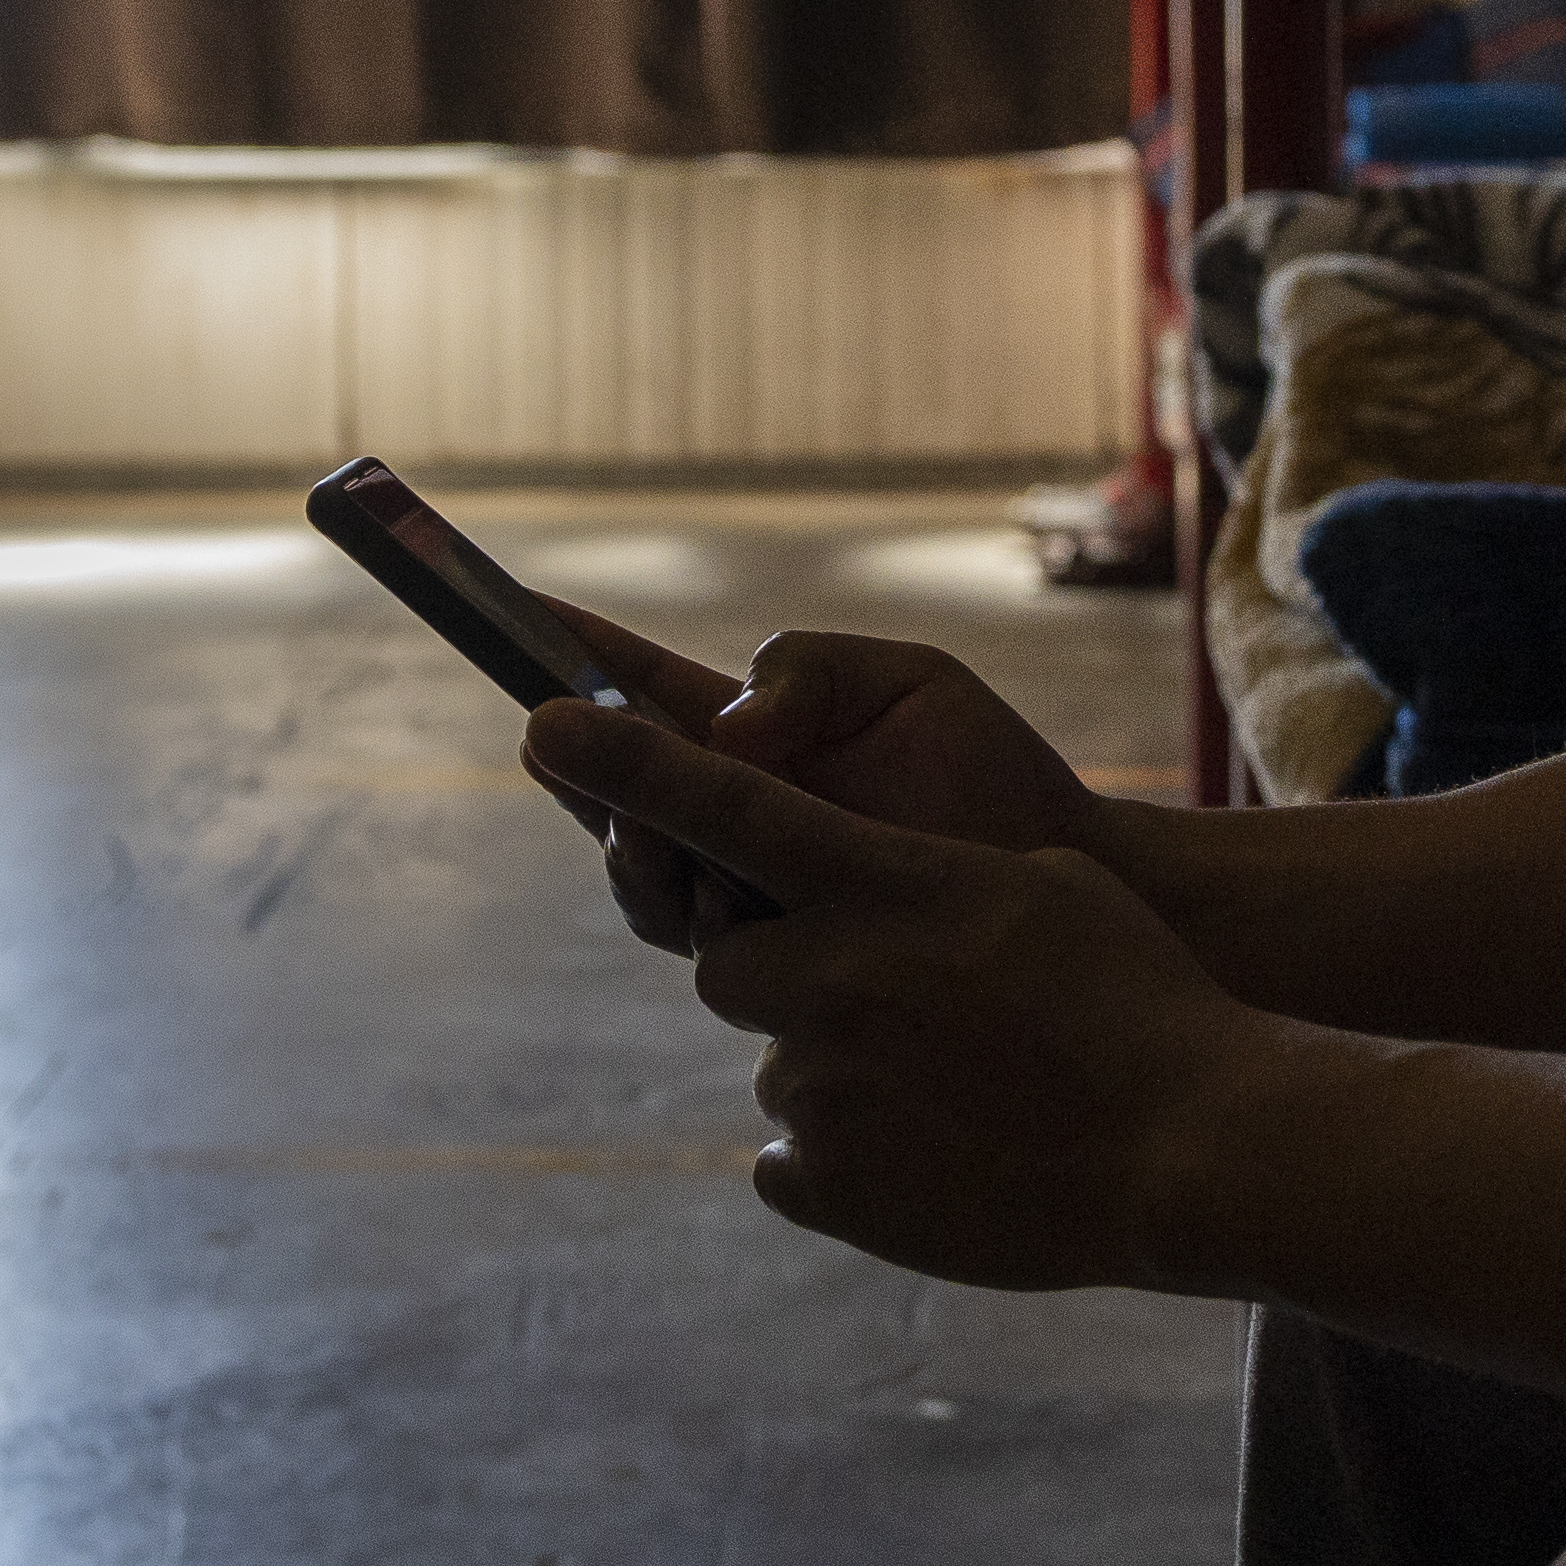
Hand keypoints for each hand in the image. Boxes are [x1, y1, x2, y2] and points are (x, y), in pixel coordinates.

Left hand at [522, 700, 1266, 1297]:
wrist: (1187, 1149)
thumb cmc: (1135, 996)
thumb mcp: (1039, 884)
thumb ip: (919, 882)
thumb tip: (854, 905)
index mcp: (878, 880)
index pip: (717, 801)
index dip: (621, 761)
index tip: (537, 723)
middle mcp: (824, 976)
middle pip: (724, 955)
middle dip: (782, 967)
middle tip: (890, 996)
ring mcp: (815, 1087)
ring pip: (778, 1060)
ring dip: (843, 1065)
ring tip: (960, 1089)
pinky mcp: (820, 1185)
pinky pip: (793, 1160)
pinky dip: (851, 1155)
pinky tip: (940, 1155)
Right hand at [535, 601, 1106, 951]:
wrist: (1055, 882)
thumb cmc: (989, 774)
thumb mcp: (908, 682)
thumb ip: (813, 672)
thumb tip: (727, 729)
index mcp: (750, 731)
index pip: (636, 685)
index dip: (569, 651)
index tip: (510, 610)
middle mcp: (728, 811)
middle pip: (607, 787)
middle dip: (583, 769)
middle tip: (573, 749)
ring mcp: (740, 884)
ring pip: (633, 868)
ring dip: (630, 845)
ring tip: (663, 833)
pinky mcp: (768, 955)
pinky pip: (687, 934)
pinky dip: (686, 907)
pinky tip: (720, 893)